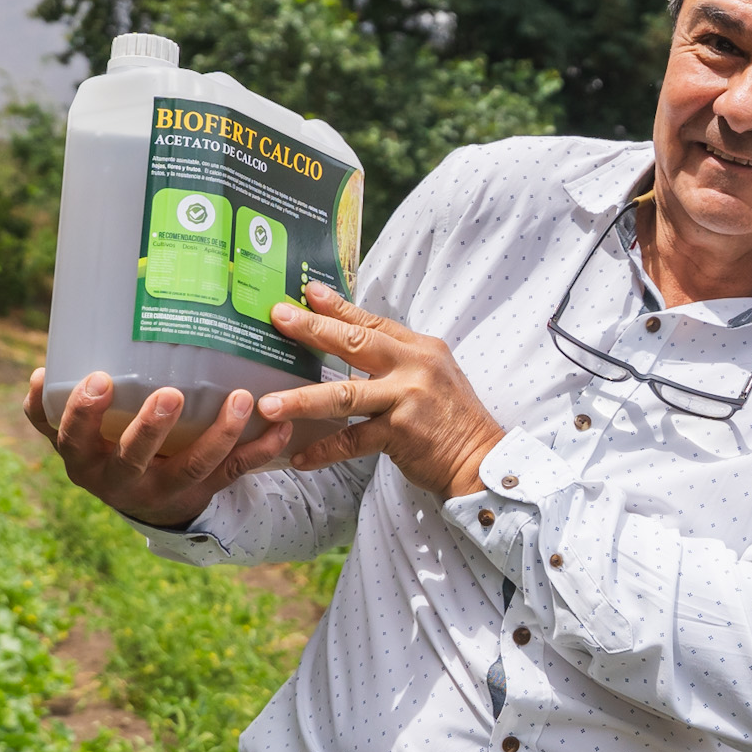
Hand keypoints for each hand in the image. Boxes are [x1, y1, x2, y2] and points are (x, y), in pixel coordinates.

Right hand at [23, 368, 294, 528]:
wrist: (144, 504)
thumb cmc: (104, 450)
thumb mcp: (75, 437)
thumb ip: (52, 409)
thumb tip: (41, 372)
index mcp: (86, 461)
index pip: (76, 440)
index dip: (84, 414)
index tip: (99, 379)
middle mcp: (125, 481)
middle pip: (137, 457)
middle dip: (153, 427)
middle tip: (170, 393)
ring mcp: (169, 487)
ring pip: (196, 466)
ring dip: (221, 434)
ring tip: (241, 399)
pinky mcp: (207, 488)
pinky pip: (238, 471)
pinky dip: (264, 449)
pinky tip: (283, 426)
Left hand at [259, 280, 505, 497]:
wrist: (481, 459)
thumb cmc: (453, 419)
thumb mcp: (433, 376)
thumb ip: (400, 361)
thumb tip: (355, 346)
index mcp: (421, 349)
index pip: (372, 323)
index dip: (339, 307)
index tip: (310, 292)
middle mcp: (415, 367)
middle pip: (355, 344)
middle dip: (313, 330)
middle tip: (279, 318)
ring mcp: (408, 399)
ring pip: (345, 395)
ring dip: (303, 400)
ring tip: (269, 403)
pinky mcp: (401, 433)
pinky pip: (352, 441)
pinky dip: (324, 450)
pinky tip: (299, 455)